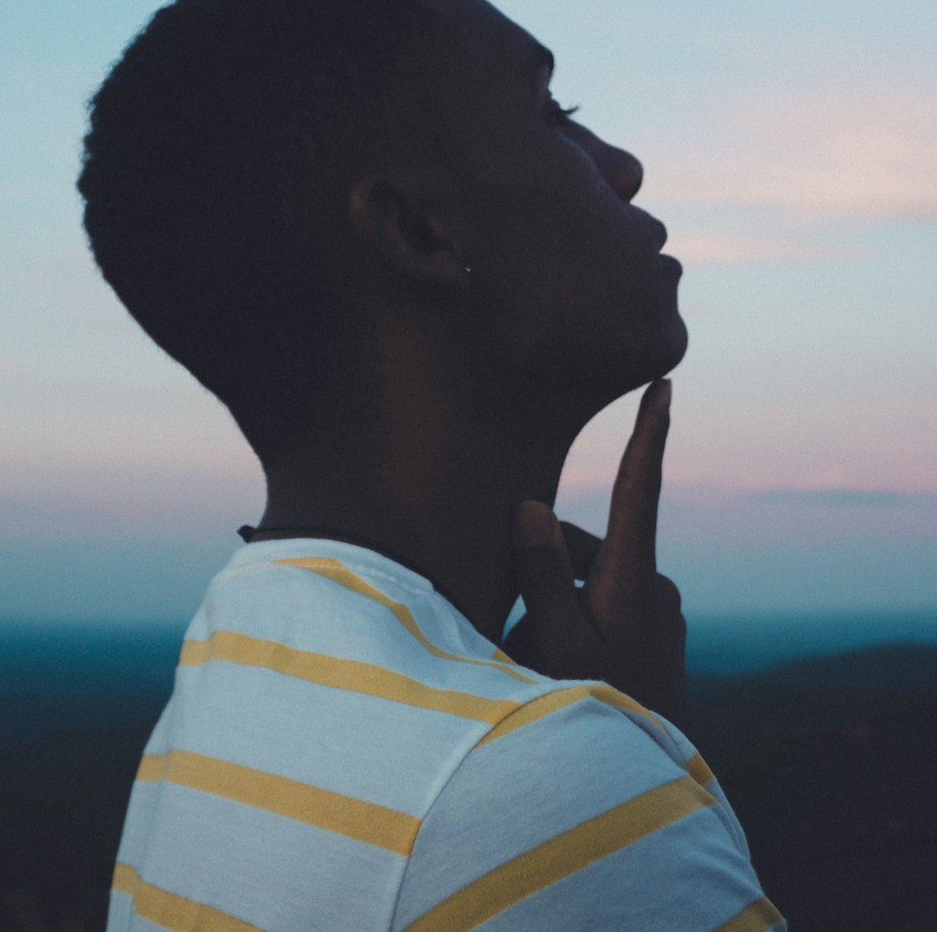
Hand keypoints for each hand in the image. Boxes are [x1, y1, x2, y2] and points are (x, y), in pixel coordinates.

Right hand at [504, 378, 686, 727]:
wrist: (637, 792)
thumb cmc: (592, 716)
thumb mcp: (553, 646)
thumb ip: (540, 573)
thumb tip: (533, 503)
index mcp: (633, 580)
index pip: (636, 488)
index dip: (647, 431)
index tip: (665, 381)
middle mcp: (652, 590)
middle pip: (584, 545)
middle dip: (540, 566)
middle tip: (507, 626)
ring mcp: (657, 617)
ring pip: (586, 579)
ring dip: (549, 600)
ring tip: (523, 657)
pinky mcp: (653, 641)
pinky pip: (600, 608)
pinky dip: (569, 620)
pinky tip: (547, 665)